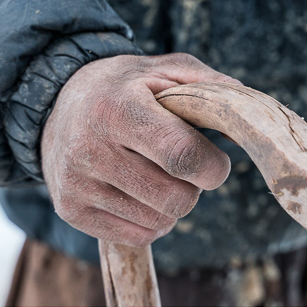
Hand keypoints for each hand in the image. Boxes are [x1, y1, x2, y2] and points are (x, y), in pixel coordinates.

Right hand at [40, 53, 240, 246]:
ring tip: (152, 173)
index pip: (182, 156)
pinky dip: (151, 220)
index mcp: (115, 108)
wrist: (55, 104)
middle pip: (176, 199)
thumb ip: (210, 86)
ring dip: (171, 203)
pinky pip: (137, 236)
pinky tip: (137, 192)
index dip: (212, 166)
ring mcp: (76, 183)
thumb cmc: (123, 88)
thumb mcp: (162, 70)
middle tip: (180, 166)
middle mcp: (89, 148)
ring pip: (160, 221)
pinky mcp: (70, 209)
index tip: (213, 160)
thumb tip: (251, 122)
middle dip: (193, 186)